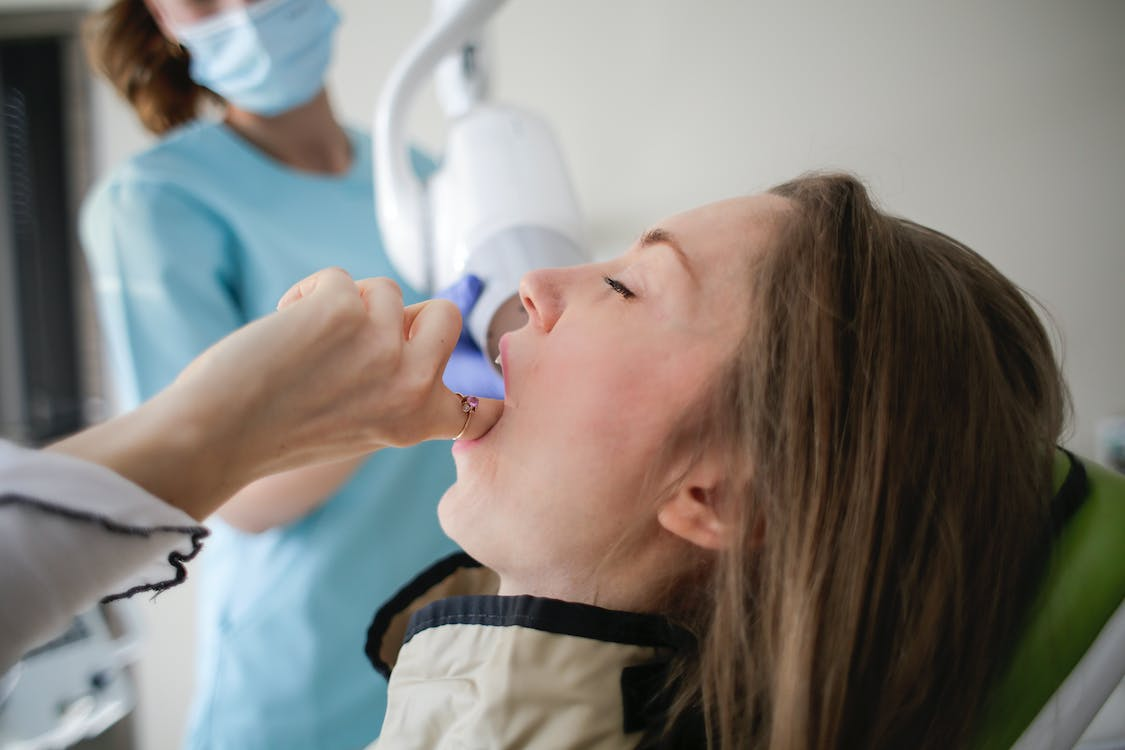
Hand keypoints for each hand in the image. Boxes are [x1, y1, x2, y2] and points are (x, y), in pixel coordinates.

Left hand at [50, 268, 501, 520]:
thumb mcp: (360, 425)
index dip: (490, 390)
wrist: (213, 434)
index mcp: (419, 421)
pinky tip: (285, 329)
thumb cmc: (275, 432)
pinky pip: (340, 279)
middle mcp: (414, 385)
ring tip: (306, 345)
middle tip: (354, 343)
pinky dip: (309, 294)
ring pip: (385, 290)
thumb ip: (396, 386)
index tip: (497, 396)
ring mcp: (385, 346)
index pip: (484, 406)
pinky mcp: (347, 310)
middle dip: (403, 314)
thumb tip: (409, 318)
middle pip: (446, 315)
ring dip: (345, 304)